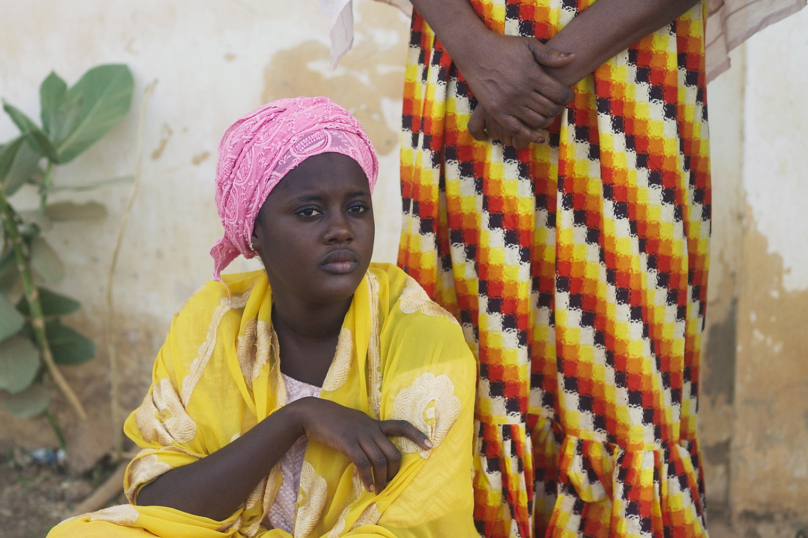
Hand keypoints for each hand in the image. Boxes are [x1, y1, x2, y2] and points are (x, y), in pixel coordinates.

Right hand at [290, 398, 431, 493]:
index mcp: (374, 423)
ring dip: (381, 479)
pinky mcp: (348, 443)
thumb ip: (366, 432)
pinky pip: (363, 463)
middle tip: (389, 483)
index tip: (430, 445)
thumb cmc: (332, 420)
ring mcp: (360, 435)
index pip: (402, 425)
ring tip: (377, 490)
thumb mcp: (355, 422)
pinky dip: (367, 478)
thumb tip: (373, 447)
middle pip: (394, 452)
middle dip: (395, 471)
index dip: (417, 435)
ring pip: (380, 460)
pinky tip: (366, 486)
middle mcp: (371, 428)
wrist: (312, 413)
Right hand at [454, 32, 574, 144]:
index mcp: (532, 75)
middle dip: (558, 108)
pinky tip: (539, 137)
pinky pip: (517, 130)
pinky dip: (530, 136)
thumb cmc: (504, 47)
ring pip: (536, 121)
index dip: (568, 97)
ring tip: (548, 115)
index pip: (560, 94)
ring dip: (547, 120)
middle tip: (558, 105)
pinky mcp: (497, 112)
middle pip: (550, 109)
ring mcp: (509, 103)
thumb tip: (573, 58)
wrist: (475, 52)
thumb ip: (550, 54)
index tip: (568, 96)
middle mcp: (522, 91)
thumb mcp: (529, 45)